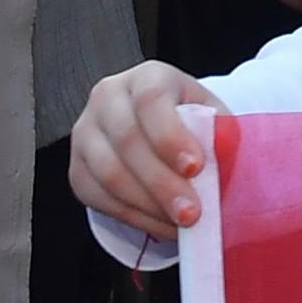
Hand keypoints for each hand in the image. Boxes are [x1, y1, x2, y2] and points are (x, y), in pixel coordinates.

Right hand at [71, 62, 223, 237]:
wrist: (160, 128)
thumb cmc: (190, 121)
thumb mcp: (211, 117)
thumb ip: (218, 134)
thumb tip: (224, 164)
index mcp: (146, 77)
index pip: (151, 100)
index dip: (171, 136)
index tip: (195, 168)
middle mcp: (107, 98)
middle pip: (127, 141)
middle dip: (162, 183)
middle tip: (190, 213)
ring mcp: (86, 132)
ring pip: (108, 173)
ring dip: (147, 205)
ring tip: (179, 224)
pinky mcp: (77, 167)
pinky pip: (98, 197)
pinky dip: (132, 216)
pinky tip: (160, 225)